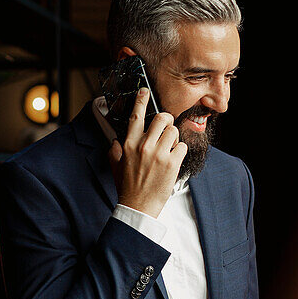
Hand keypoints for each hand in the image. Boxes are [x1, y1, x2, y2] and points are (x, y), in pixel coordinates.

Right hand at [108, 88, 185, 217]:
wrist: (138, 206)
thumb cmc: (127, 186)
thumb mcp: (115, 166)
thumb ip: (115, 150)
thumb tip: (115, 140)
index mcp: (129, 144)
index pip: (136, 116)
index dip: (141, 101)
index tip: (144, 92)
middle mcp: (144, 146)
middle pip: (162, 118)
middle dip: (166, 120)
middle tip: (166, 127)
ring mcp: (159, 154)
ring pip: (174, 131)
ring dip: (174, 137)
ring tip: (169, 148)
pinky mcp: (172, 164)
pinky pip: (183, 146)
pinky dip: (180, 151)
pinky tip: (173, 160)